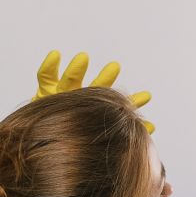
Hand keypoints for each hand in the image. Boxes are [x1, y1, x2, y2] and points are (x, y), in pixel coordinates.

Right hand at [33, 50, 154, 132]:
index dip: (131, 101)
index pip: (115, 104)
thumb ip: (122, 128)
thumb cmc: (70, 137)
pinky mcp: (44, 93)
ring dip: (77, 69)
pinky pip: (45, 76)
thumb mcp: (96, 135)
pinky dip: (50, 66)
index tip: (148, 96)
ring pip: (70, 80)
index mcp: (95, 110)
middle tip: (116, 67)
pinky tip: (56, 55)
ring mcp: (62, 95)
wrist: (43, 141)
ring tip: (84, 58)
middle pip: (95, 87)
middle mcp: (80, 100)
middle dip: (106, 78)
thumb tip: (152, 126)